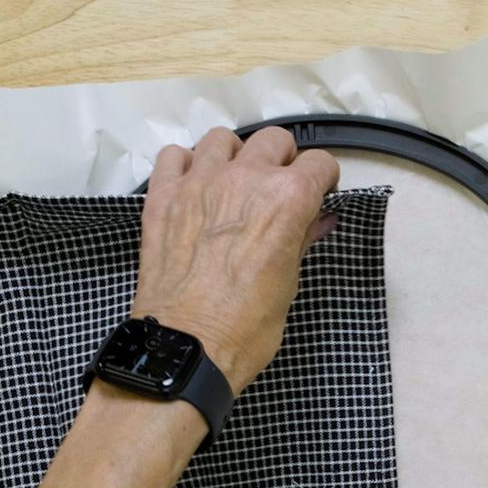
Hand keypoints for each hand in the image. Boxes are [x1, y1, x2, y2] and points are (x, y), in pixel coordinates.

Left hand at [131, 125, 339, 395]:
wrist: (188, 349)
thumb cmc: (244, 329)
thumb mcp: (288, 285)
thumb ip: (302, 240)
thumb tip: (318, 221)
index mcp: (287, 200)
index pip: (319, 164)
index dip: (323, 180)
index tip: (319, 194)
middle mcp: (244, 179)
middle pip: (274, 141)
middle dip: (284, 161)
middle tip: (280, 189)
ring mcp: (199, 182)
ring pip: (223, 139)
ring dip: (236, 156)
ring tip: (235, 183)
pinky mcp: (163, 196)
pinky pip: (175, 155)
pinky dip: (188, 164)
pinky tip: (195, 186)